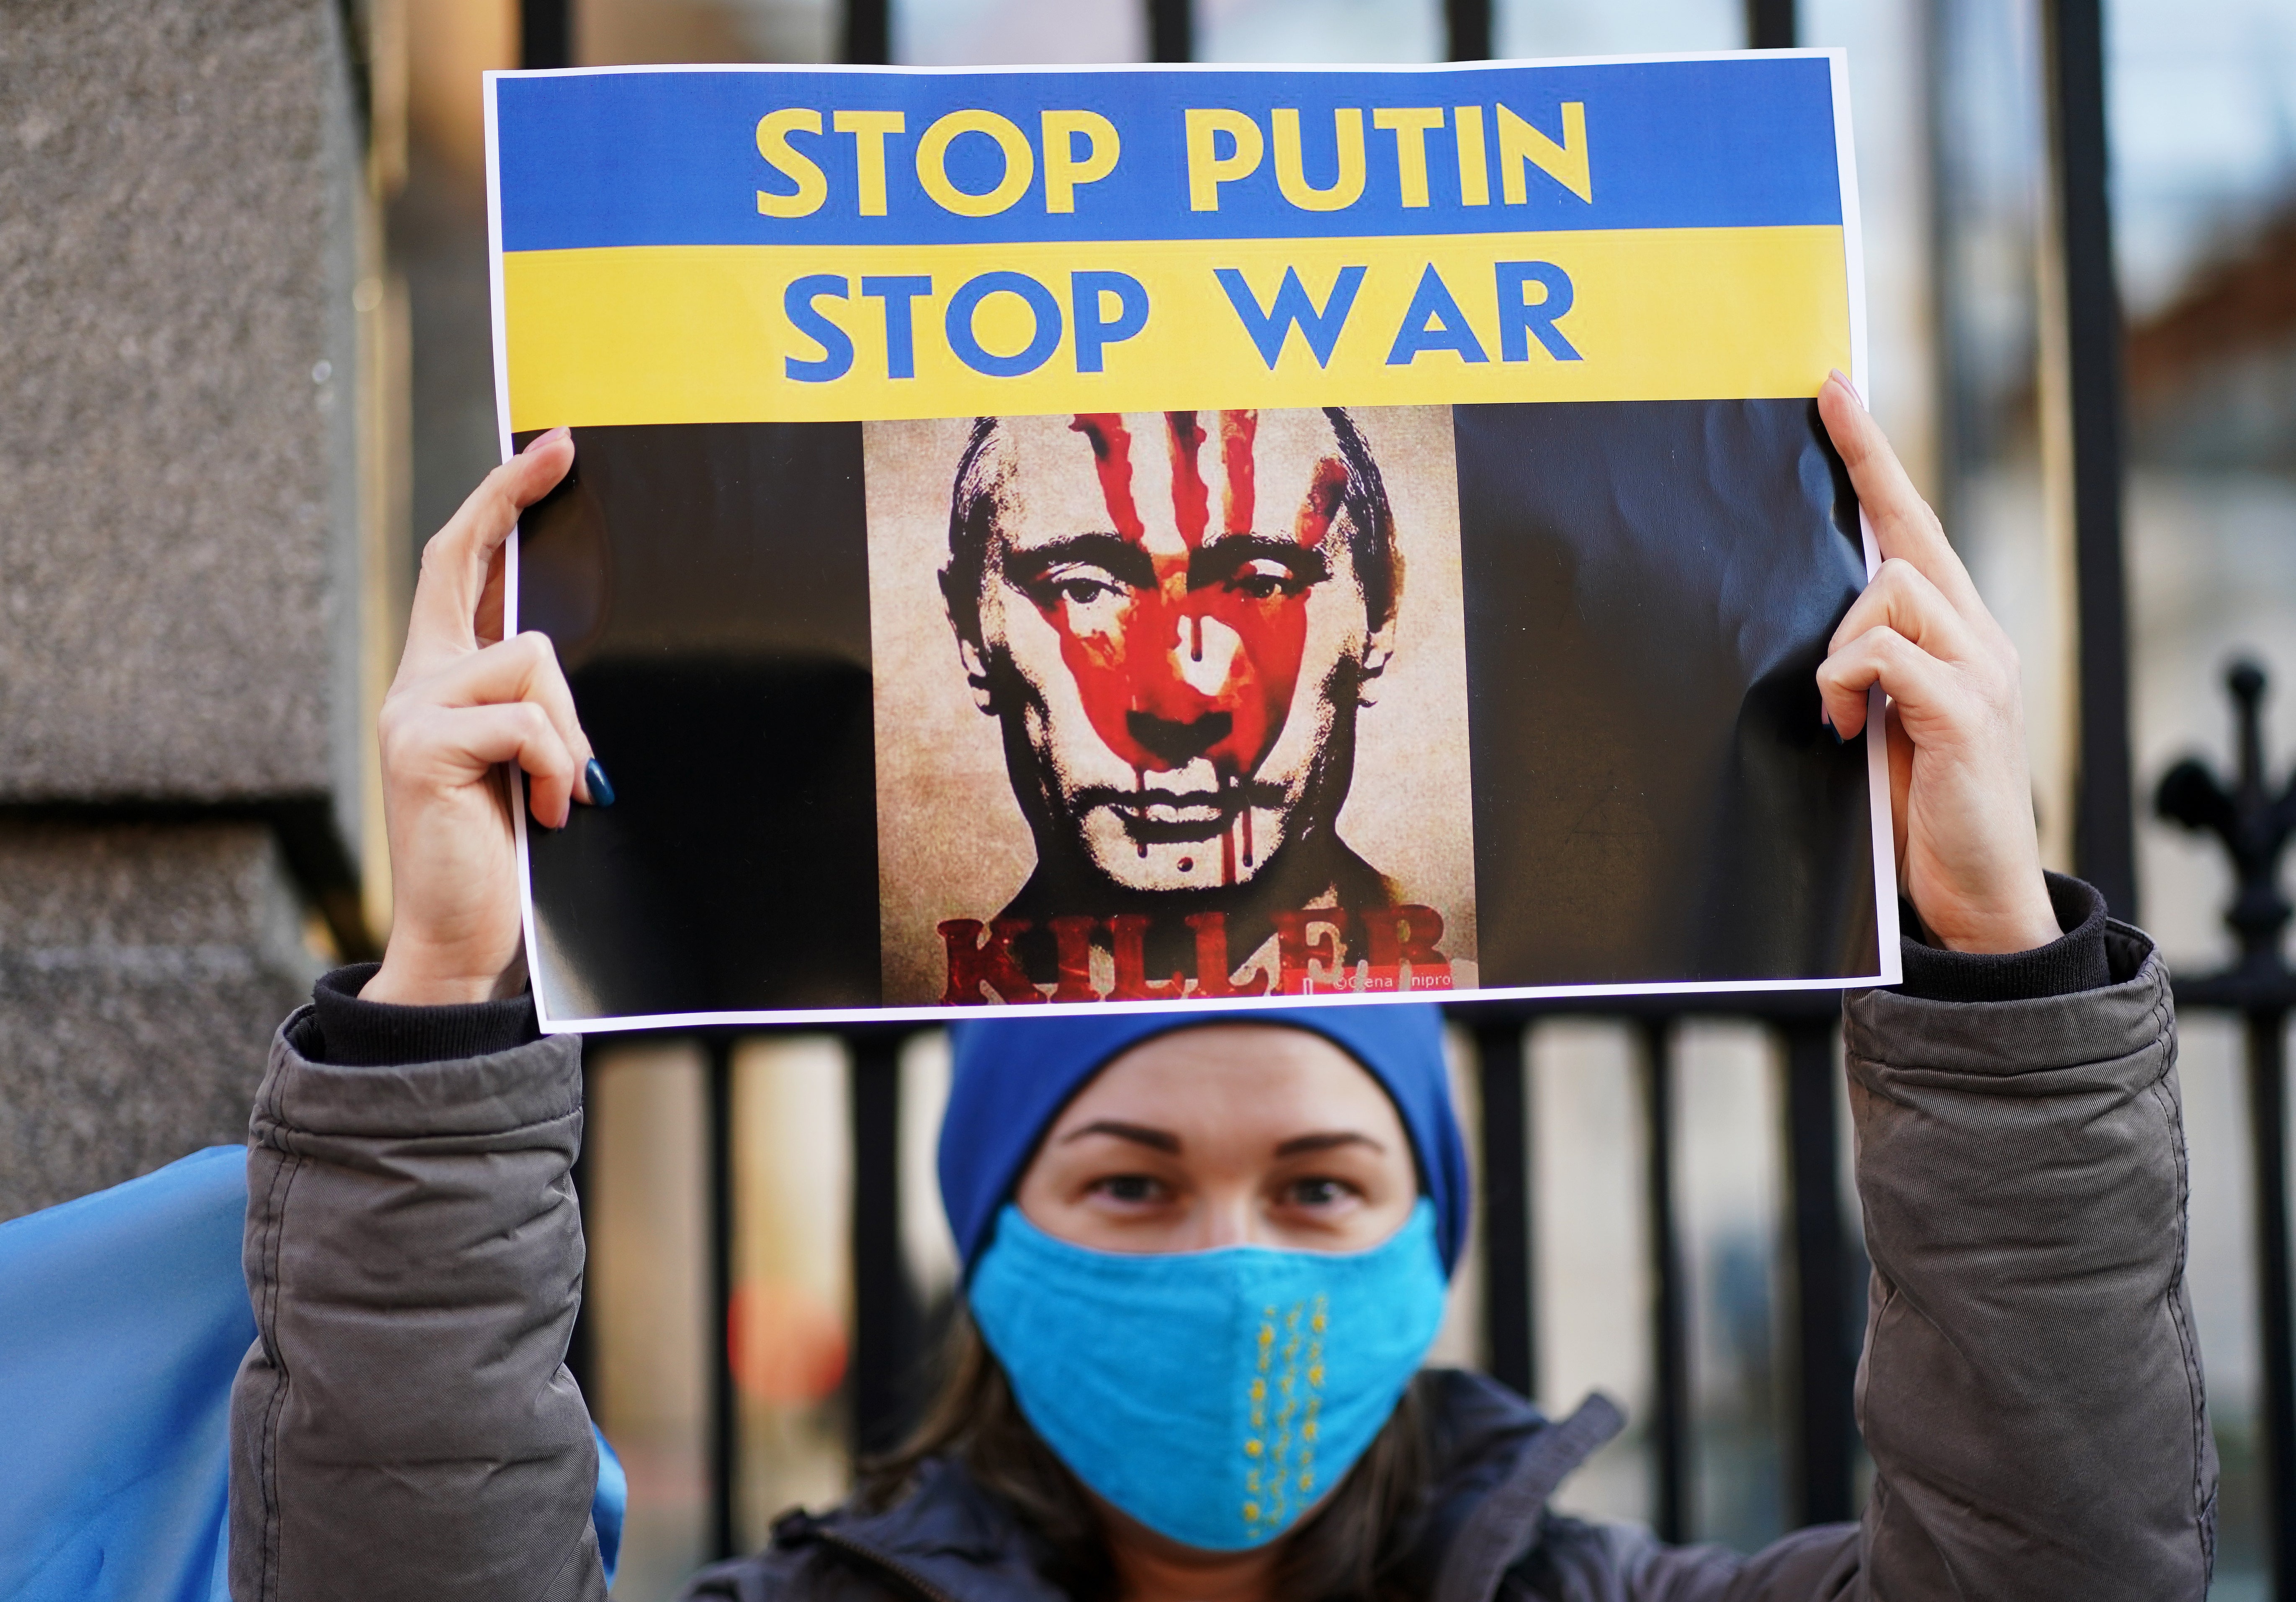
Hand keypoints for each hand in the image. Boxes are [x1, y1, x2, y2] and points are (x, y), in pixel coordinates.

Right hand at [363, 429, 597, 1005]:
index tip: (546, 452)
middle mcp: (415, 682)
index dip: (495, 502)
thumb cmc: (503, 853)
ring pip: (531, 660)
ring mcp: (412, 710)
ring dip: (569, 732)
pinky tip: (548, 814)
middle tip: (564, 452)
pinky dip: (558, 768)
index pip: (455, 564)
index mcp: (438, 681)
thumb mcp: (523, 764)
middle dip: (512, 499)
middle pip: (462, 563)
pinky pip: (529, 723)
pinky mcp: (424, 746)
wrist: (458, 936)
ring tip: (559, 796)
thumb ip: (532, 708)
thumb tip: (567, 658)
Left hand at [1814, 373, 2060, 954]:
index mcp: (1956, 637)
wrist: (1976, 896)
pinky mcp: (1966, 712)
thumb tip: (1807, 631)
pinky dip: (1846, 680)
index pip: (1916, 529)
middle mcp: (1979, 638)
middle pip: (1911, 533)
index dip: (1876, 461)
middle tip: (1826, 405)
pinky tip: (1841, 726)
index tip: (1836, 395)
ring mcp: (1980, 671)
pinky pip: (1885, 654)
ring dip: (1840, 641)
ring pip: (1892, 589)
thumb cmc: (1917, 810)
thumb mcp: (1881, 723)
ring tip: (1835, 709)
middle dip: (1866, 468)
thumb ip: (1862, 669)